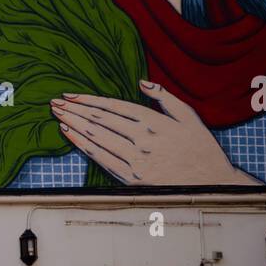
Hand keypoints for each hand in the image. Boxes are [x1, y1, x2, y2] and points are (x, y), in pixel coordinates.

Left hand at [50, 81, 258, 185]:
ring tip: (58, 116)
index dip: (89, 100)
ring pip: (97, 138)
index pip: (113, 107)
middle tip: (54, 103)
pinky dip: (84, 146)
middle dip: (74, 110)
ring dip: (74, 125)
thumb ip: (165, 97)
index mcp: (154, 121)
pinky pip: (102, 159)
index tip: (71, 95)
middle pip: (100, 120)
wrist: (211, 183)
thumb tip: (142, 82)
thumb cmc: (200, 148)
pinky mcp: (131, 178)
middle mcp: (142, 139)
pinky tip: (71, 136)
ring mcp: (135, 160)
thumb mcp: (189, 116)